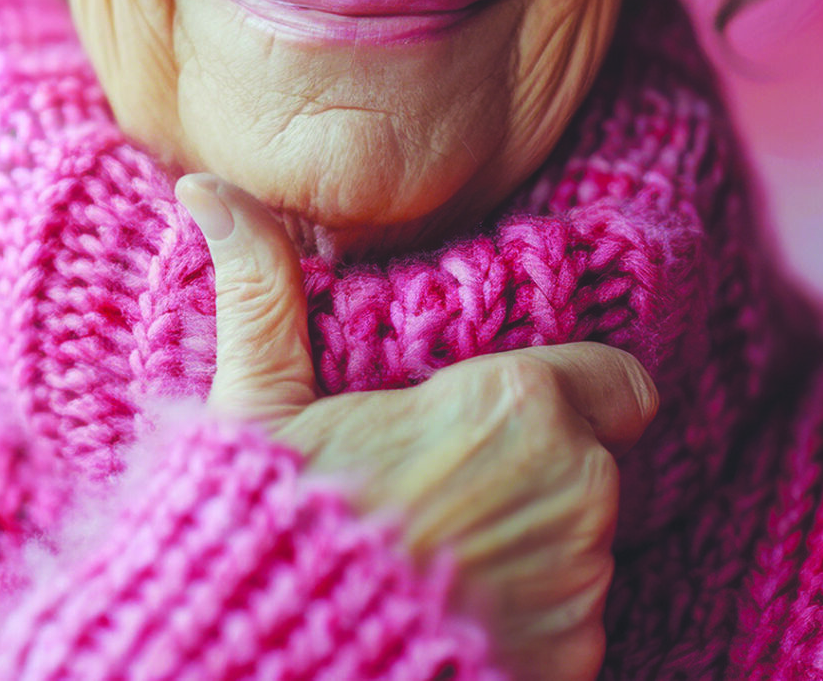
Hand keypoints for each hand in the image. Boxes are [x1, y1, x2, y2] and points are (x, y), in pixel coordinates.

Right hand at [176, 174, 659, 680]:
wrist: (275, 663)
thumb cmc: (267, 523)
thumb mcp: (256, 401)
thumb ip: (260, 289)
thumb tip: (206, 188)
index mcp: (516, 405)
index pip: (616, 385)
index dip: (571, 398)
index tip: (508, 420)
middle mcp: (577, 491)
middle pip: (585, 470)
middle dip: (526, 479)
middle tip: (433, 497)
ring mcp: (583, 588)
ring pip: (576, 552)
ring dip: (521, 553)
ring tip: (426, 562)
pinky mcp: (575, 664)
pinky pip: (566, 630)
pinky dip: (518, 626)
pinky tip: (440, 619)